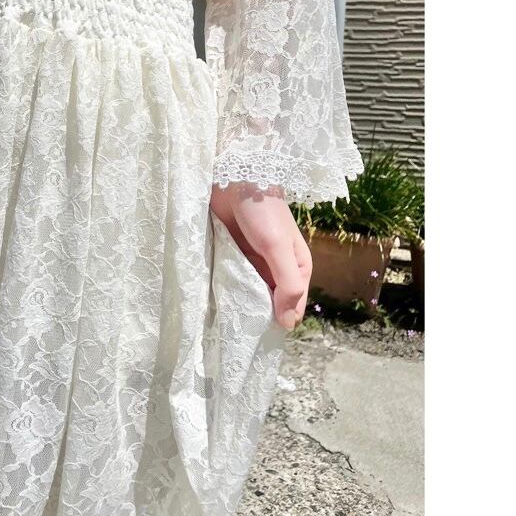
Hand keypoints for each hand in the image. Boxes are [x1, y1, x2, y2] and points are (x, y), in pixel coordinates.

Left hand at [210, 181, 311, 329]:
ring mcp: (256, 261)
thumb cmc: (262, 210)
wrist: (236, 176)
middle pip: (272, 301)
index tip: (258, 339)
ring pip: (251, 291)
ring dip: (241, 301)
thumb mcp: (278, 247)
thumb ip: (287, 283)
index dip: (278, 321)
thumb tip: (289, 324)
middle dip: (258, 314)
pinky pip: (234, 277)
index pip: (292, 307)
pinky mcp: (236, 253)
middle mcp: (279, 267)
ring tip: (225, 321)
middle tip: (239, 332)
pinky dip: (228, 286)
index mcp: (298, 267)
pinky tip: (217, 299)